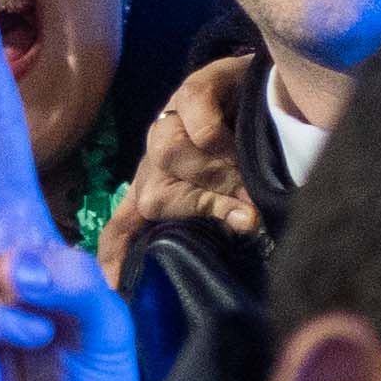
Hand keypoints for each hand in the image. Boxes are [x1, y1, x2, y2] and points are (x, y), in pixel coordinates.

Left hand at [101, 52, 262, 293]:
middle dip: (202, 205)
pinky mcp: (192, 89)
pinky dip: (218, 138)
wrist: (265, 88)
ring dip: (216, 173)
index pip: (121, 227)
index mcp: (157, 188)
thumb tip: (249, 224)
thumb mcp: (233, 188)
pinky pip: (199, 124)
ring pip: (173, 157)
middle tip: (245, 207)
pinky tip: (238, 139)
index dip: (114, 257)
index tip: (115, 292)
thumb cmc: (245, 148)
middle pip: (155, 197)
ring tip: (247, 175)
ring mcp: (169, 121)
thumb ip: (227, 212)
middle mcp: (154, 157)